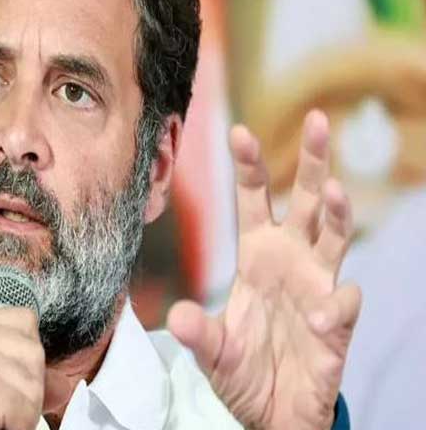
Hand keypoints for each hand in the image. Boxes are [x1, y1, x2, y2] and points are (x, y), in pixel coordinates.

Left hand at [167, 110, 360, 429]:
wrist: (273, 415)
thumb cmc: (243, 370)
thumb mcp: (212, 350)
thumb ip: (198, 334)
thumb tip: (178, 317)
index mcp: (257, 254)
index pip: (254, 200)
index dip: (249, 166)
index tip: (239, 130)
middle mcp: (291, 260)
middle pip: (305, 201)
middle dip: (314, 161)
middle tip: (318, 120)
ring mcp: (317, 287)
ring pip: (335, 236)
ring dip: (336, 213)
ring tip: (332, 191)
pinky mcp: (336, 324)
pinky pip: (342, 304)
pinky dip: (334, 307)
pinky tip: (319, 318)